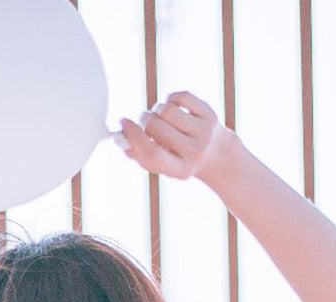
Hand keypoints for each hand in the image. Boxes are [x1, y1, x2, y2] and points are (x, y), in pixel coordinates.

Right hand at [116, 90, 237, 184]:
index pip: (152, 153)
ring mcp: (204, 133)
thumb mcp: (161, 163)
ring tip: (160, 118)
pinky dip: (170, 99)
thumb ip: (139, 154)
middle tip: (144, 123)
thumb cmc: (179, 158)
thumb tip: (120, 137)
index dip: (134, 137)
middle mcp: (195, 153)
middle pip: (156, 127)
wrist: (215, 154)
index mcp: (180, 170)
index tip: (123, 124)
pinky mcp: (210, 115)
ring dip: (156, 110)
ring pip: (166, 110)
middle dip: (143, 121)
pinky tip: (174, 109)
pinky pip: (180, 97)